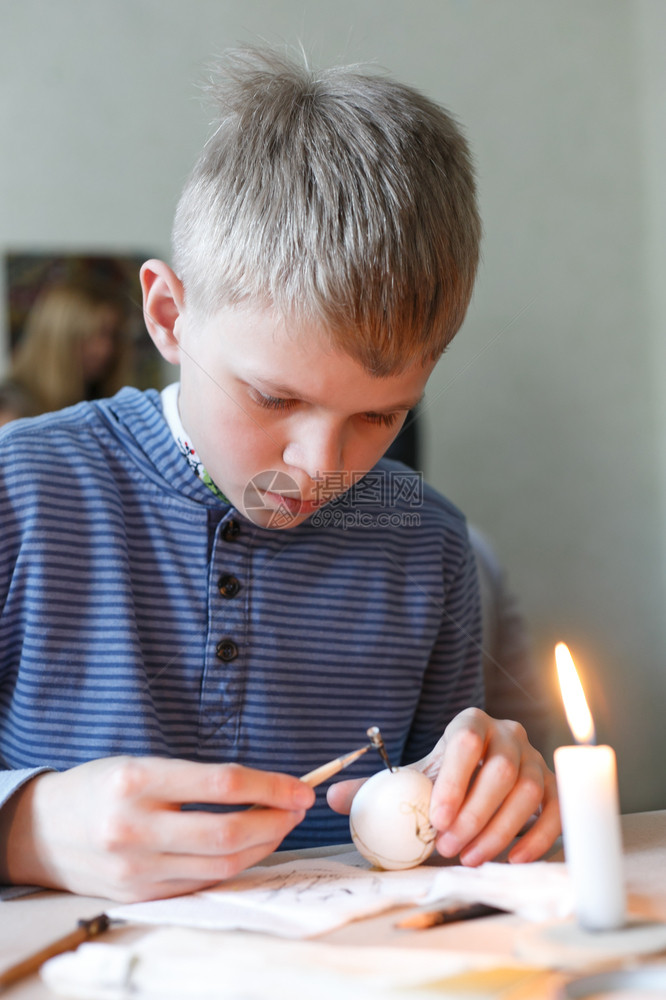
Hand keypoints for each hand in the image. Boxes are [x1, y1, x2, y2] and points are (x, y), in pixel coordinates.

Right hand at [0, 756, 314, 901]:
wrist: (41, 831)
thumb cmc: (101, 787)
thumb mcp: (142, 763)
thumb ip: (198, 778)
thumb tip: (264, 788)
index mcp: (136, 779)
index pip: (221, 784)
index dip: (270, 786)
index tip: (300, 786)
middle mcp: (134, 826)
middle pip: (228, 833)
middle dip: (276, 820)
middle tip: (298, 807)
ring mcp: (136, 868)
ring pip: (221, 865)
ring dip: (264, 845)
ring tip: (281, 825)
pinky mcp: (140, 896)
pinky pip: (202, 883)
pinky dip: (234, 866)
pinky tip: (250, 848)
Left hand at [327, 708, 559, 865]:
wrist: (480, 785)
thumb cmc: (443, 783)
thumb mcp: (412, 779)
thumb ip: (374, 788)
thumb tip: (331, 797)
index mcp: (470, 723)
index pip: (466, 741)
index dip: (453, 780)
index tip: (436, 820)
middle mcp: (509, 734)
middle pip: (500, 769)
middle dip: (474, 814)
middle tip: (449, 848)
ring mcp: (536, 759)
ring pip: (529, 791)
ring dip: (501, 830)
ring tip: (471, 859)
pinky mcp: (556, 787)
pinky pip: (558, 810)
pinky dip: (540, 837)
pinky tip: (515, 859)